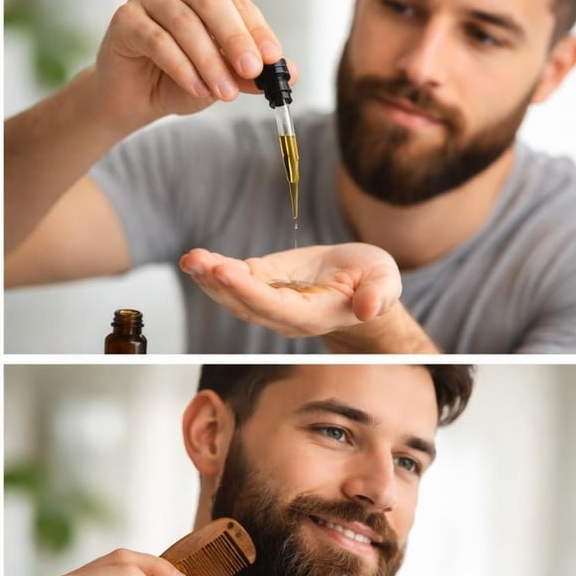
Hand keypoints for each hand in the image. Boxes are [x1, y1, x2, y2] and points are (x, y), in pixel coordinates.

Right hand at [93, 0, 290, 129]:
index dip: (257, 32)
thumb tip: (290, 72)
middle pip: (211, 4)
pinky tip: (196, 88)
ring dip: (208, 61)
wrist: (132, 100)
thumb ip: (251, 74)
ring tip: (222, 92)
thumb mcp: (221, 79)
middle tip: (251, 71)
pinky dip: (180, 67)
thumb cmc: (175, 81)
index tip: (273, 59)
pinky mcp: (124, 18)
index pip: (238, 4)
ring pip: (184, 23)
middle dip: (235, 40)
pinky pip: (156, 40)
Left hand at [179, 243, 402, 337]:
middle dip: (219, 284)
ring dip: (208, 278)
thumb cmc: (374, 281)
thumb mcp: (385, 281)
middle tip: (197, 262)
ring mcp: (269, 303)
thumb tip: (370, 308)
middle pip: (245, 305)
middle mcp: (284, 316)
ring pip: (233, 296)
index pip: (275, 307)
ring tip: (190, 259)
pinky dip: (213, 270)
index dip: (249, 291)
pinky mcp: (261, 284)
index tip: (226, 271)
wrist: (360, 283)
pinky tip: (196, 259)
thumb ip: (379, 295)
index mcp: (313, 316)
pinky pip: (234, 280)